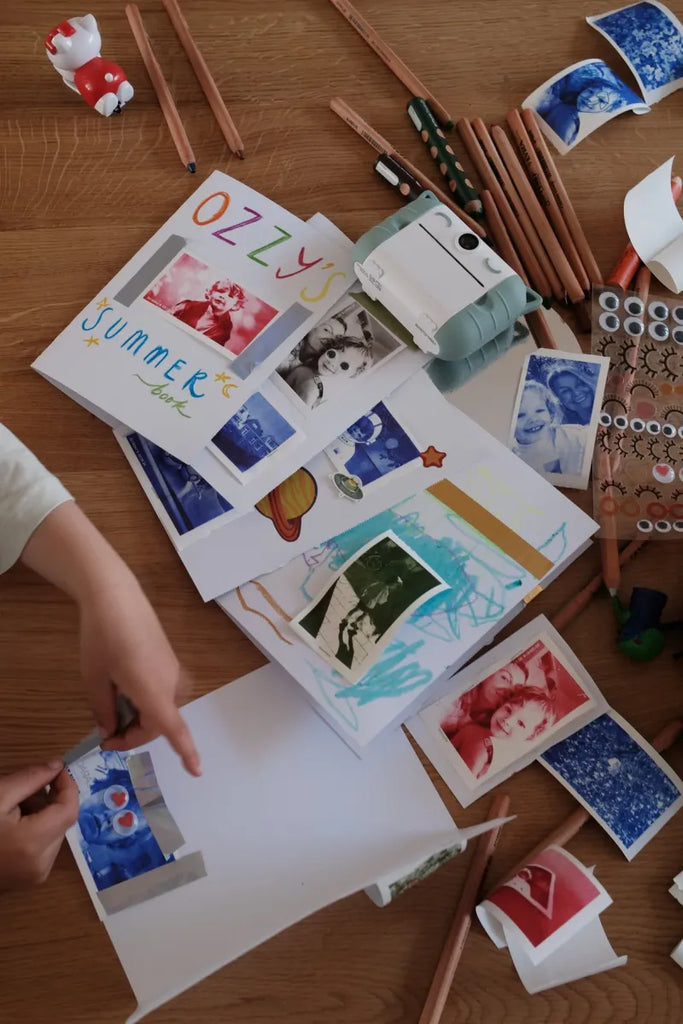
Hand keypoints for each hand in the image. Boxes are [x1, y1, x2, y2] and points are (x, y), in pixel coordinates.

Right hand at [0, 762, 78, 889]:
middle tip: (27, 789)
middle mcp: (41, 864)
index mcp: (32, 843)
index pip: (69, 810)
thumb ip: (31, 779)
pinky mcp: (31, 878)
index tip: (58, 769)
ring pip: (56, 833)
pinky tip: (16, 825)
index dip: (68, 786)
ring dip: (44, 815)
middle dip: (52, 800)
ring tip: (16, 809)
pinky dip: (38, 830)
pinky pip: (46, 846)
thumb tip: (57, 766)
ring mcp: (37, 875)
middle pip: (63, 821)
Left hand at [20, 503, 200, 777]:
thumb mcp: (94, 679)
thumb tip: (111, 728)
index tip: (197, 771)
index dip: (186, 751)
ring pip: (160, 708)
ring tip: (110, 706)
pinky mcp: (170, 661)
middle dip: (133, 734)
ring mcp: (173, 671)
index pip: (173, 729)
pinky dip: (145, 700)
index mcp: (153, 691)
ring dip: (139, 718)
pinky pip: (161, 692)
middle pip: (159, 723)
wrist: (116, 596)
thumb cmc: (102, 638)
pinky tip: (123, 685)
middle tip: (104, 735)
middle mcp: (171, 683)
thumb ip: (103, 711)